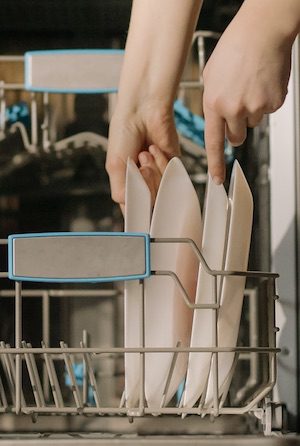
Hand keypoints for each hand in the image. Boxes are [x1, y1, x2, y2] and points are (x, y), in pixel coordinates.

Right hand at [106, 103, 178, 206]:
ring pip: (161, 192)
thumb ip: (122, 192)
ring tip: (144, 153)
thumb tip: (134, 212)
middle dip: (143, 182)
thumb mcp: (115, 165)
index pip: (134, 210)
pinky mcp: (173, 167)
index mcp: (126, 185)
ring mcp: (159, 176)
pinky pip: (171, 177)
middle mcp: (143, 183)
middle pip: (149, 203)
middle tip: (137, 163)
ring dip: (152, 171)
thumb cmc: (125, 132)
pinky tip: (154, 149)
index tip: (136, 204)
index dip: (136, 209)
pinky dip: (162, 163)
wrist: (143, 111)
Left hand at [203, 1, 293, 183]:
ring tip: (250, 86)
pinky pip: (268, 111)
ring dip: (251, 111)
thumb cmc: (235, 48)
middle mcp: (234, 109)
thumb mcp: (210, 76)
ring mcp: (256, 107)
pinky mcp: (274, 103)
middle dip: (235, 130)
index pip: (213, 143)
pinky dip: (265, 101)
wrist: (262, 31)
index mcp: (214, 104)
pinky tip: (262, 83)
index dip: (215, 164)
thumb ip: (211, 101)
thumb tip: (215, 117)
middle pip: (235, 138)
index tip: (217, 180)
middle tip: (238, 109)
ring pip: (252, 123)